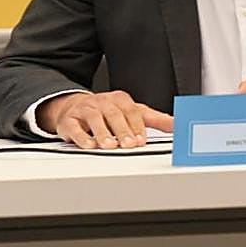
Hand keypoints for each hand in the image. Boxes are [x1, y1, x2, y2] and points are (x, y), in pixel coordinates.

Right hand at [38, 91, 173, 149]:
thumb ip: (155, 119)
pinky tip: (88, 145)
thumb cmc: (108, 113)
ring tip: (110, 146)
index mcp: (121, 99)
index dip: (137, 126)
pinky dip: (81, 136)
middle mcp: (103, 102)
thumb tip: (176, 124)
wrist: (74, 107)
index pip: (132, 112)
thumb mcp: (133, 112)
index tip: (142, 140)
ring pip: (95, 120)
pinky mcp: (69, 120)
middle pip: (114, 115)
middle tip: (129, 145)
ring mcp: (85, 110)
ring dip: (103, 133)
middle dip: (122, 130)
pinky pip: (74, 127)